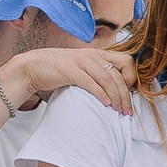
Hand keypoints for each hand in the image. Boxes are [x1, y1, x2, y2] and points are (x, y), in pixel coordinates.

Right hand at [3, 46, 135, 113]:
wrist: (35, 66)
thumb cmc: (59, 70)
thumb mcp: (83, 68)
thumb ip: (97, 74)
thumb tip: (114, 90)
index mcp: (98, 54)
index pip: (126, 62)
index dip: (131, 78)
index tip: (129, 95)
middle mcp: (93, 56)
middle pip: (118, 76)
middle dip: (125, 96)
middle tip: (127, 111)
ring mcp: (82, 62)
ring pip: (108, 80)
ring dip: (116, 98)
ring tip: (119, 111)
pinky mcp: (71, 71)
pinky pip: (91, 83)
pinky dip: (101, 94)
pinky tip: (106, 104)